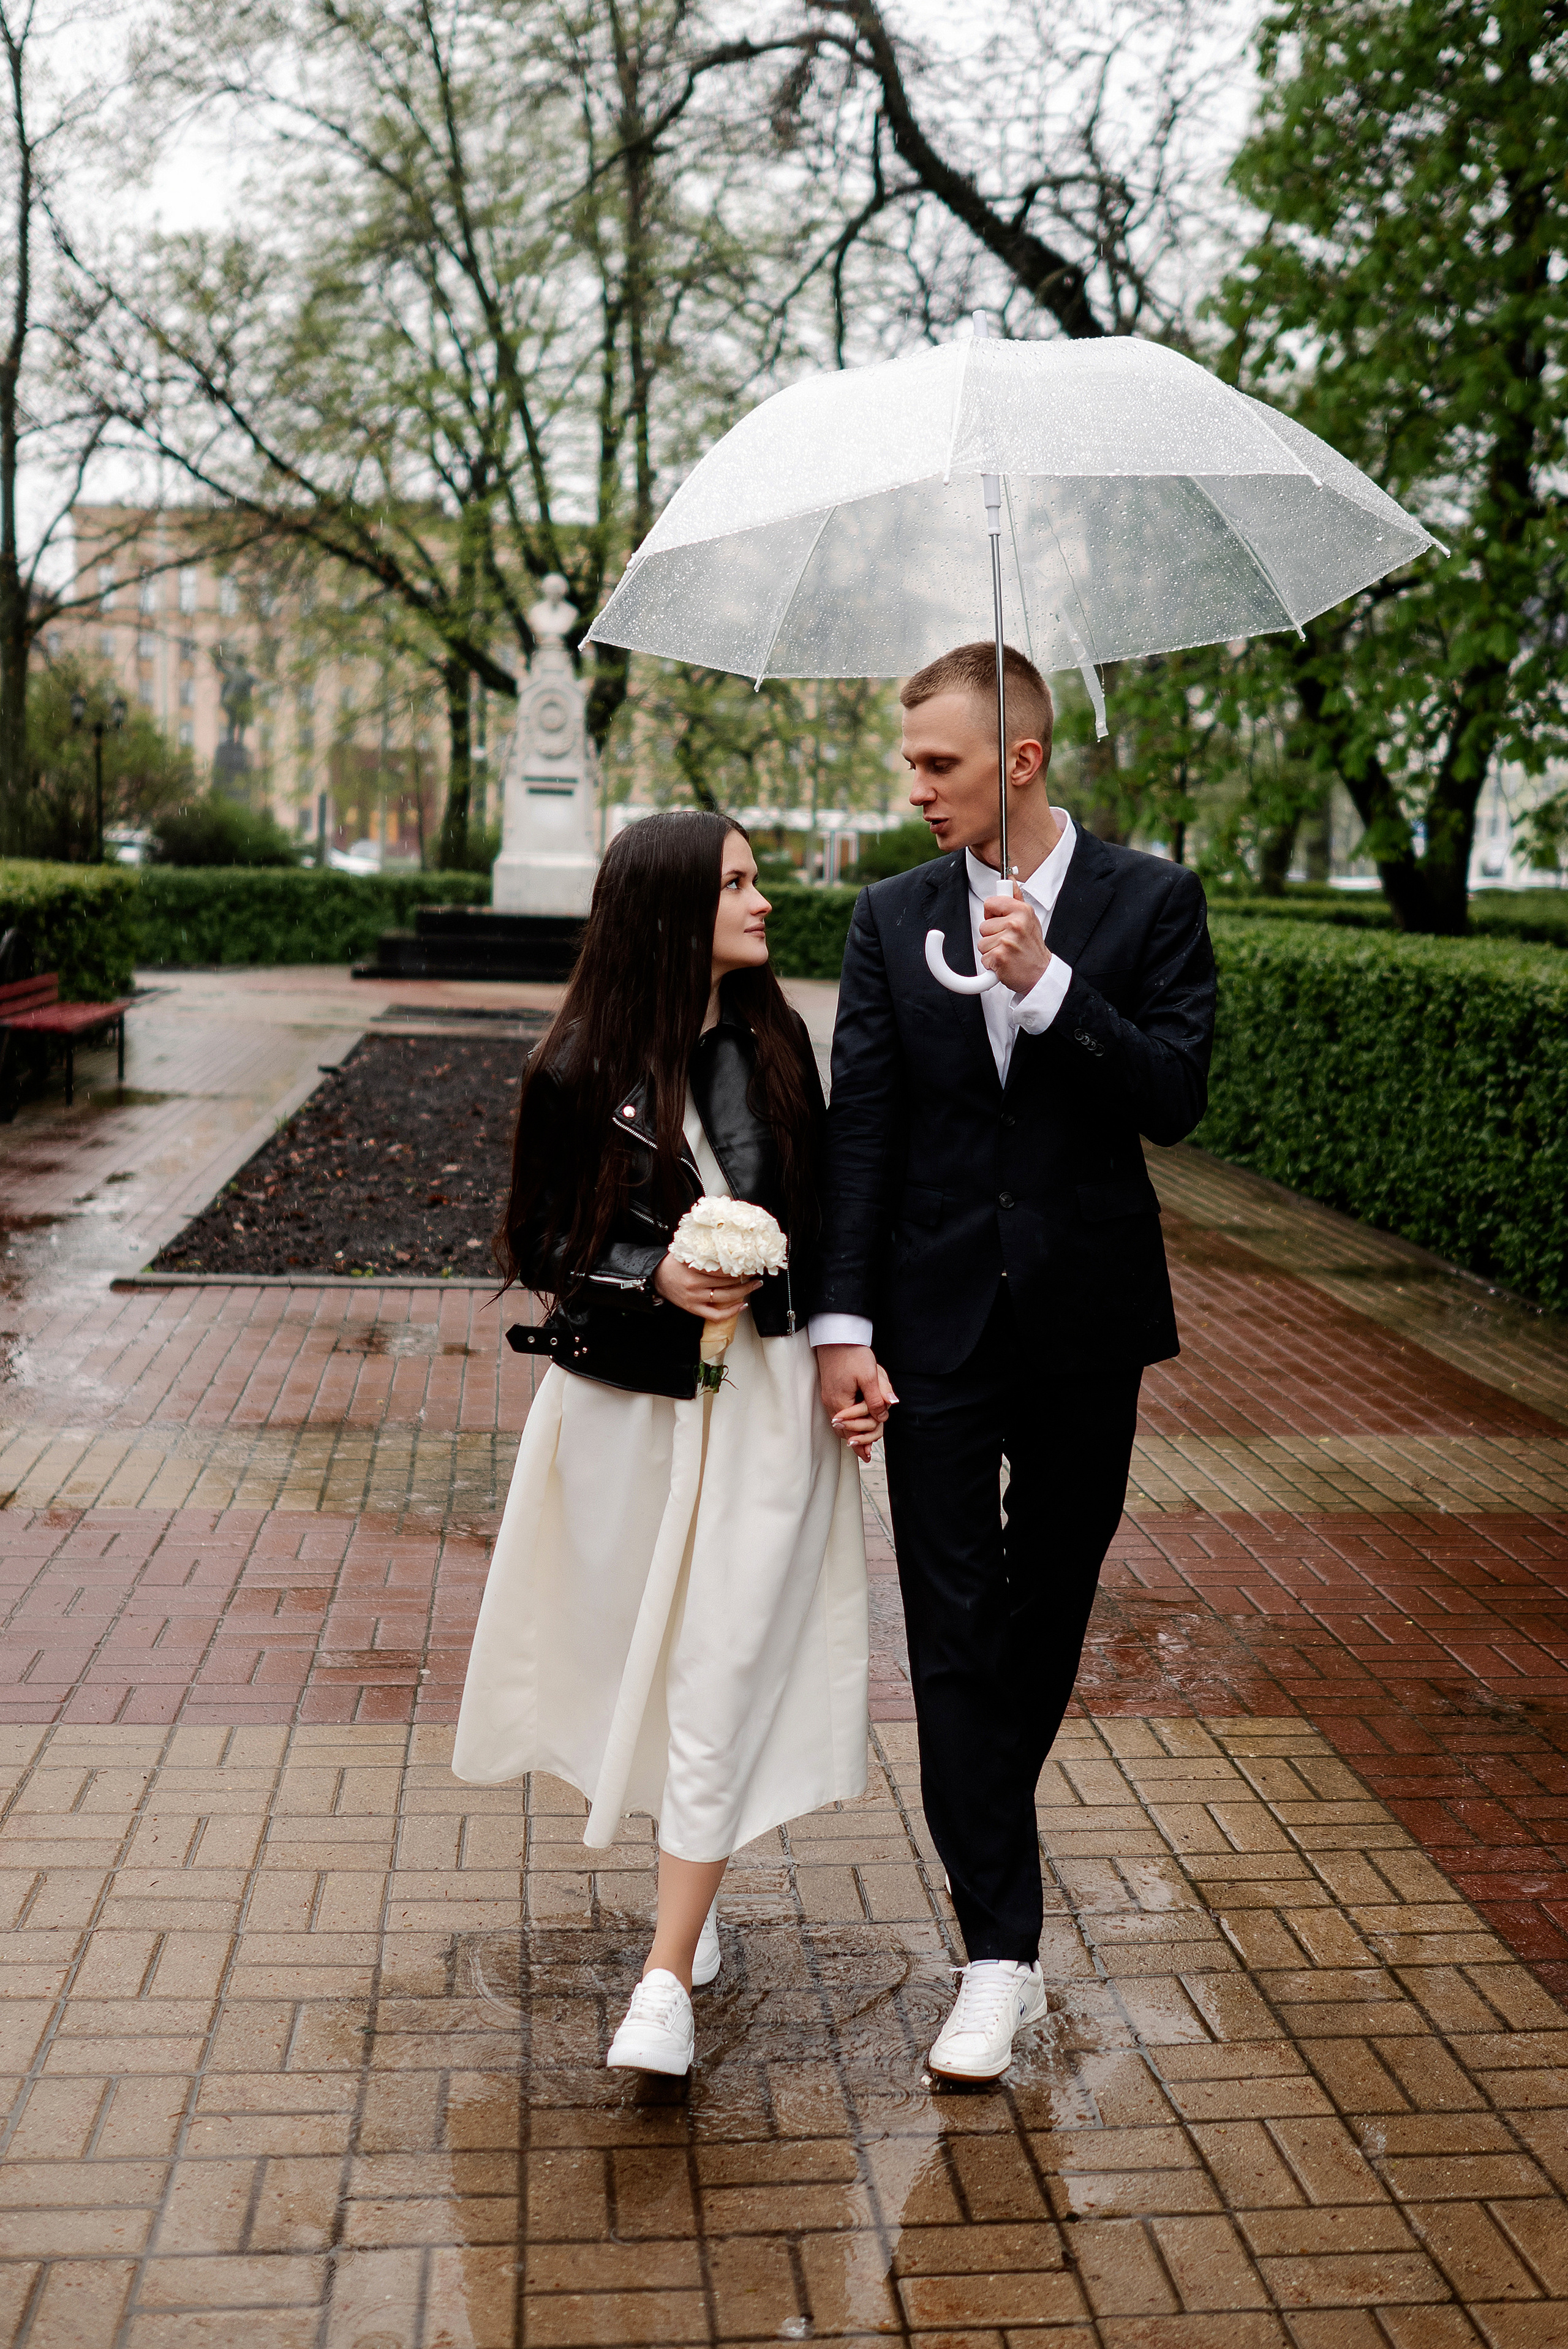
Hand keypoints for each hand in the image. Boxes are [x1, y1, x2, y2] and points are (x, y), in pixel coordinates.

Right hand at [654, 1251, 760, 1319]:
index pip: (722, 1268)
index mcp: (693, 1268)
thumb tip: (724, 1242)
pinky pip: (716, 1315)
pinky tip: (742, 1305)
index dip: (737, 1265)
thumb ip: (703, 1250)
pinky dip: (732, 1312)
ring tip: (754, 1285)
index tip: (748, 1262)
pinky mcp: (694, 1309)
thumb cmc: (672, 1263)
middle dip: (744, 1278)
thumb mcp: (686, 1251)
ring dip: (743, 1291)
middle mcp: (695, 1285)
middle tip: (755, 1272)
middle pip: (727, 1282)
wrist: (655, 1277)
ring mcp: (695, 1299)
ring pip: (725, 1297)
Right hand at [816, 1343, 897, 1463]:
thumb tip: (884, 1415)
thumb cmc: (853, 1354)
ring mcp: (829, 1396)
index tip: (869, 1454)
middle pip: (844, 1430)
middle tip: (865, 1455)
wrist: (837, 1336)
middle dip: (855, 1441)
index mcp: (840, 1402)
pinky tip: (852, 1422)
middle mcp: (831, 1403)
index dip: (863, 1441)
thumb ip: (877, 1398)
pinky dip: (847, 1421)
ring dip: (851, 1432)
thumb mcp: (869, 1376)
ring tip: (859, 1446)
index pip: (853, 1430)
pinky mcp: (831, 1390)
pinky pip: (839, 1412)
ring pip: (840, 1422)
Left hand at [979, 883, 1049, 995]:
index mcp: (1021, 911)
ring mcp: (1007, 940)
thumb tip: (1009, 880)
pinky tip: (1005, 962)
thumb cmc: (1032, 948)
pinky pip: (983, 958)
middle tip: (1008, 943)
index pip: (990, 903)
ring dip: (991, 951)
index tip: (1001, 922)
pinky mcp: (999, 956)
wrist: (1040, 973)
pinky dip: (991, 964)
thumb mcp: (1029, 919)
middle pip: (983, 926)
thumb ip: (1016, 899)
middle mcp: (1015, 924)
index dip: (992, 915)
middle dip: (992, 936)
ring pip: (981, 943)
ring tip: (1007, 953)